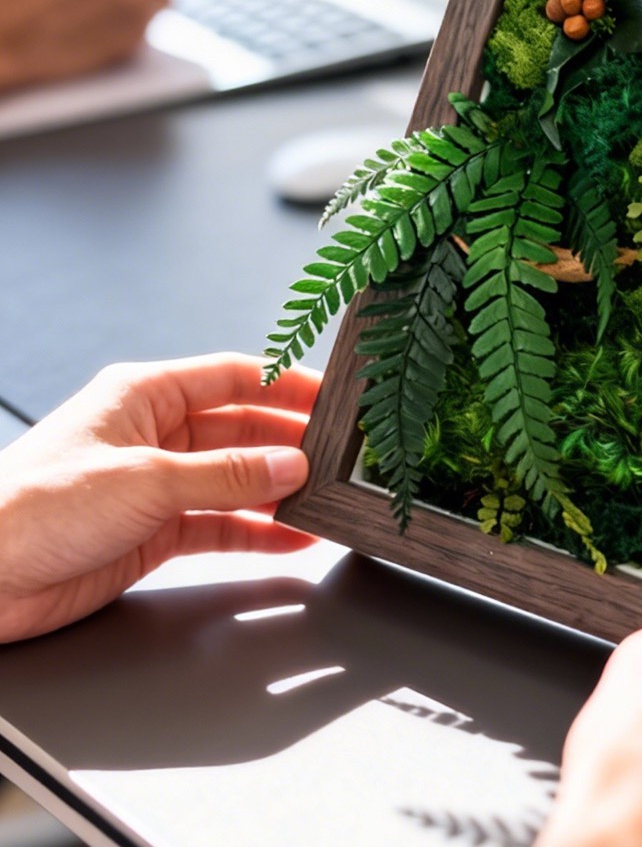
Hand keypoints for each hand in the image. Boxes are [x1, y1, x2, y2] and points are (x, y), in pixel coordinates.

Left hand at [0, 354, 317, 642]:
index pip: (233, 376)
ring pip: (235, 480)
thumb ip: (225, 475)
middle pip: (241, 429)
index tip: (331, 396)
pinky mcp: (153, 532)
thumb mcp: (144, 480)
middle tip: (337, 455)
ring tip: (322, 500)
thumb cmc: (30, 507)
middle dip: (288, 442)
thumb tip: (289, 465)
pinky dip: (257, 532)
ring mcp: (156, 485)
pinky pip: (220, 525)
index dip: (285, 383)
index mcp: (144, 394)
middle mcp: (154, 435)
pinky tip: (291, 538)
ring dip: (277, 491)